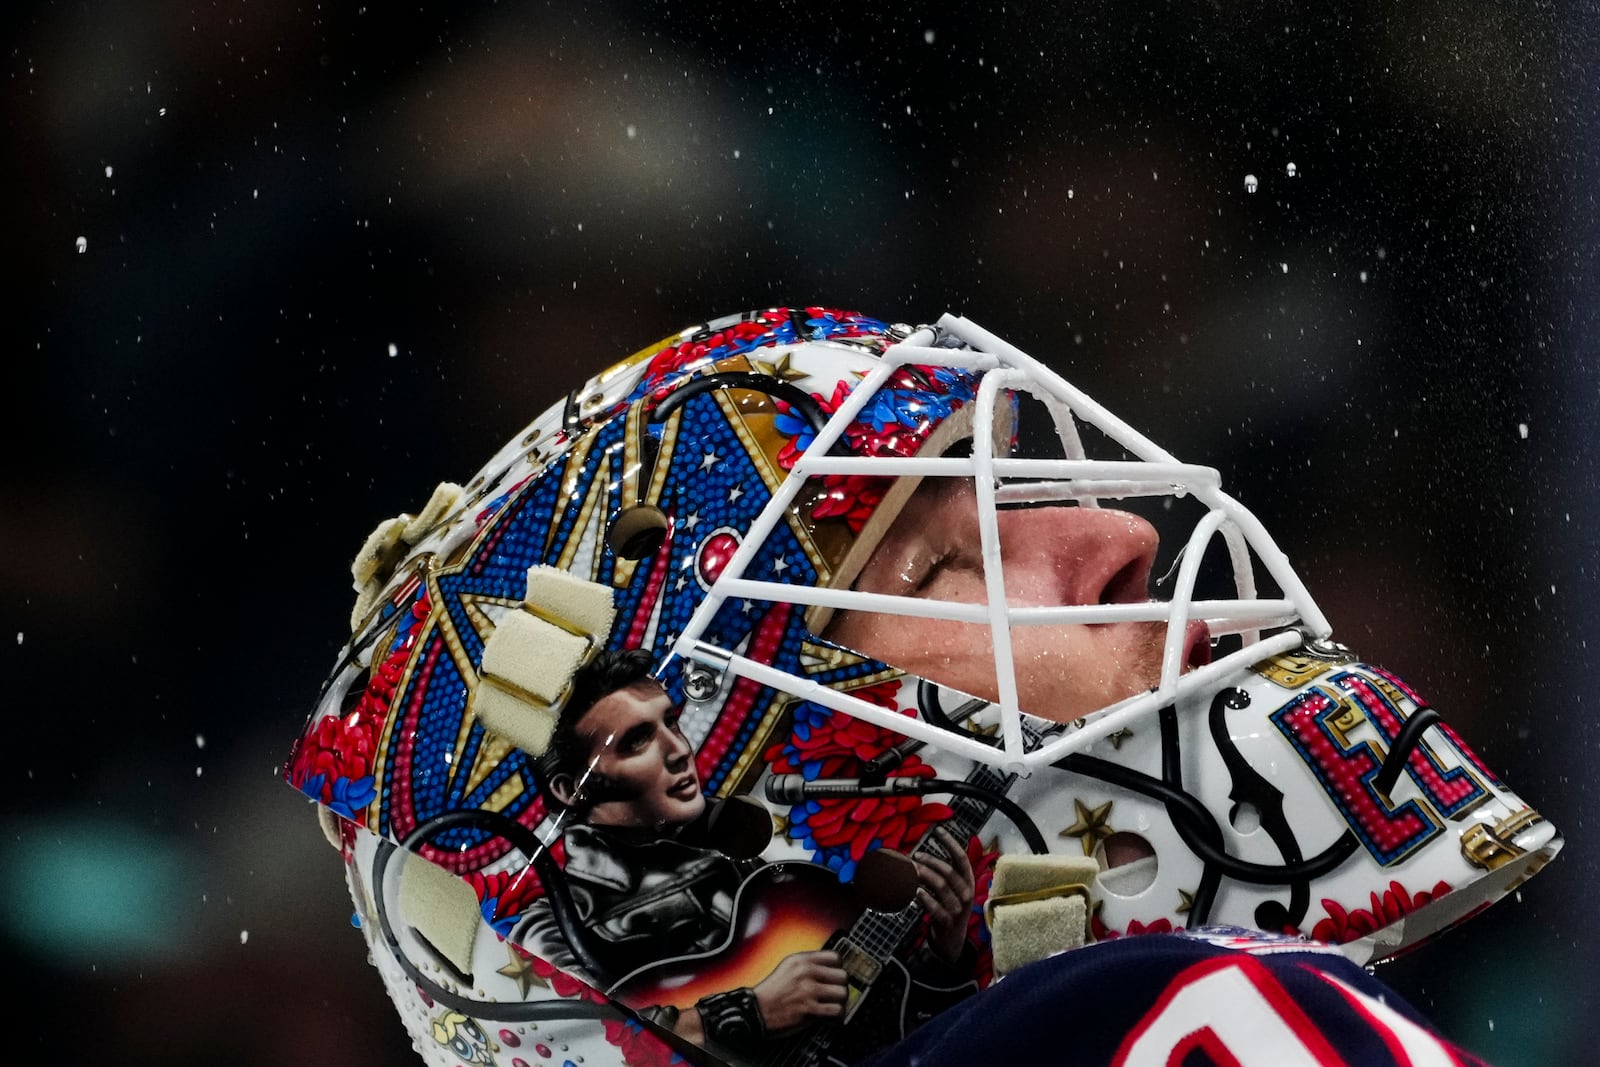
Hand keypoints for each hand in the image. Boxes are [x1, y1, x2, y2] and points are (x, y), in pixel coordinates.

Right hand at [750, 949, 848, 1033]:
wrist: (755, 1012)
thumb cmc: (770, 993)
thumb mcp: (786, 968)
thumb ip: (807, 965)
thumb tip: (829, 968)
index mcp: (801, 960)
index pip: (835, 957)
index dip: (838, 969)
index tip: (834, 979)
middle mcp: (806, 972)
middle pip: (843, 976)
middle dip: (840, 988)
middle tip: (834, 996)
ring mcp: (808, 990)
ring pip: (842, 994)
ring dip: (840, 1003)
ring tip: (832, 1008)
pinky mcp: (809, 1009)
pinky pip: (837, 1011)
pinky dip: (836, 1017)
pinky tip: (828, 1019)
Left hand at [915, 827, 975, 963]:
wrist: (952, 942)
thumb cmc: (948, 909)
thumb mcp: (952, 890)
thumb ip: (942, 874)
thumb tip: (921, 855)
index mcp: (968, 882)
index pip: (962, 859)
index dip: (951, 843)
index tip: (938, 831)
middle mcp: (966, 894)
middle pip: (949, 871)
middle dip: (931, 860)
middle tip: (916, 855)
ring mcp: (958, 909)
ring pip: (941, 886)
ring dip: (924, 875)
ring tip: (911, 870)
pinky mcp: (948, 922)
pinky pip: (936, 907)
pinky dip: (925, 898)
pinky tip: (915, 891)